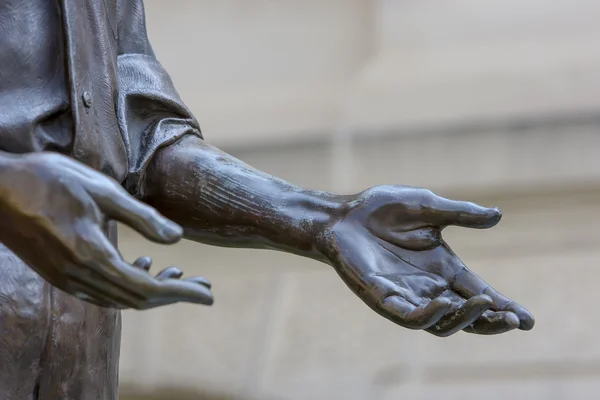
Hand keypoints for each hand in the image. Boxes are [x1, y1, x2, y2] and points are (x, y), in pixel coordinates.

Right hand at [0, 151, 212, 308]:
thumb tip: (177, 239)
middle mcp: (80, 277)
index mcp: (93, 257)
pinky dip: (128, 284)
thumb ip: (142, 218)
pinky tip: (143, 264)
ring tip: (178, 274)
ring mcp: (67, 279)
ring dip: (152, 290)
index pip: (148, 290)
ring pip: (120, 298)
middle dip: (174, 294)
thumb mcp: (103, 190)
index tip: (208, 294)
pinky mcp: (60, 273)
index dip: (182, 293)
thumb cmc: (48, 180)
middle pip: (137, 299)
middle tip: (203, 286)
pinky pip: (103, 291)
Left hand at [319, 185, 533, 336]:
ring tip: (486, 306)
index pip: (478, 292)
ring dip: (465, 318)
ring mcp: (405, 294)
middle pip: (466, 314)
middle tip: (514, 320)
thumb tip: (498, 215)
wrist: (343, 214)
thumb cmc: (382, 209)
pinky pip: (408, 316)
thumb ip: (460, 214)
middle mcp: (428, 286)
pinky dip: (428, 314)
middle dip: (491, 321)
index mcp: (442, 267)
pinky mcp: (382, 297)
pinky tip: (444, 303)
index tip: (528, 320)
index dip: (503, 306)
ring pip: (441, 322)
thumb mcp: (428, 207)